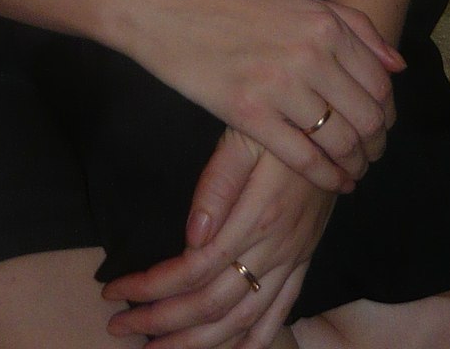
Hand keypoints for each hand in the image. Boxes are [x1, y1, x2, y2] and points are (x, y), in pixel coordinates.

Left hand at [103, 132, 333, 347]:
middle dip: (161, 321)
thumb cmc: (280, 123)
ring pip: (242, 321)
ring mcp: (293, 260)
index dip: (152, 287)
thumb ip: (218, 185)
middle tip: (119, 326)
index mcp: (256, 218)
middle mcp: (276, 249)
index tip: (115, 289)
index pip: (194, 270)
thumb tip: (192, 238)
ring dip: (196, 343)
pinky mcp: (304, 260)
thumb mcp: (244, 137)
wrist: (334, 125)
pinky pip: (280, 313)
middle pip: (212, 304)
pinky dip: (253, 342)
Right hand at [120, 0, 398, 188]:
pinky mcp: (247, 114)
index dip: (386, 112)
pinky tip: (330, 180)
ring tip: (352, 170)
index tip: (381, 125)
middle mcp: (310, 54)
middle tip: (370, 154)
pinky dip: (323, 176)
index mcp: (323, 23)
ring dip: (353, 163)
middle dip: (375, 144)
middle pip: (365, 116)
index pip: (378, 82)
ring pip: (338, 141)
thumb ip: (350, 26)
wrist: (166, 1)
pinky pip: (300, 156)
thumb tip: (397, 65)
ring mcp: (279, 86)